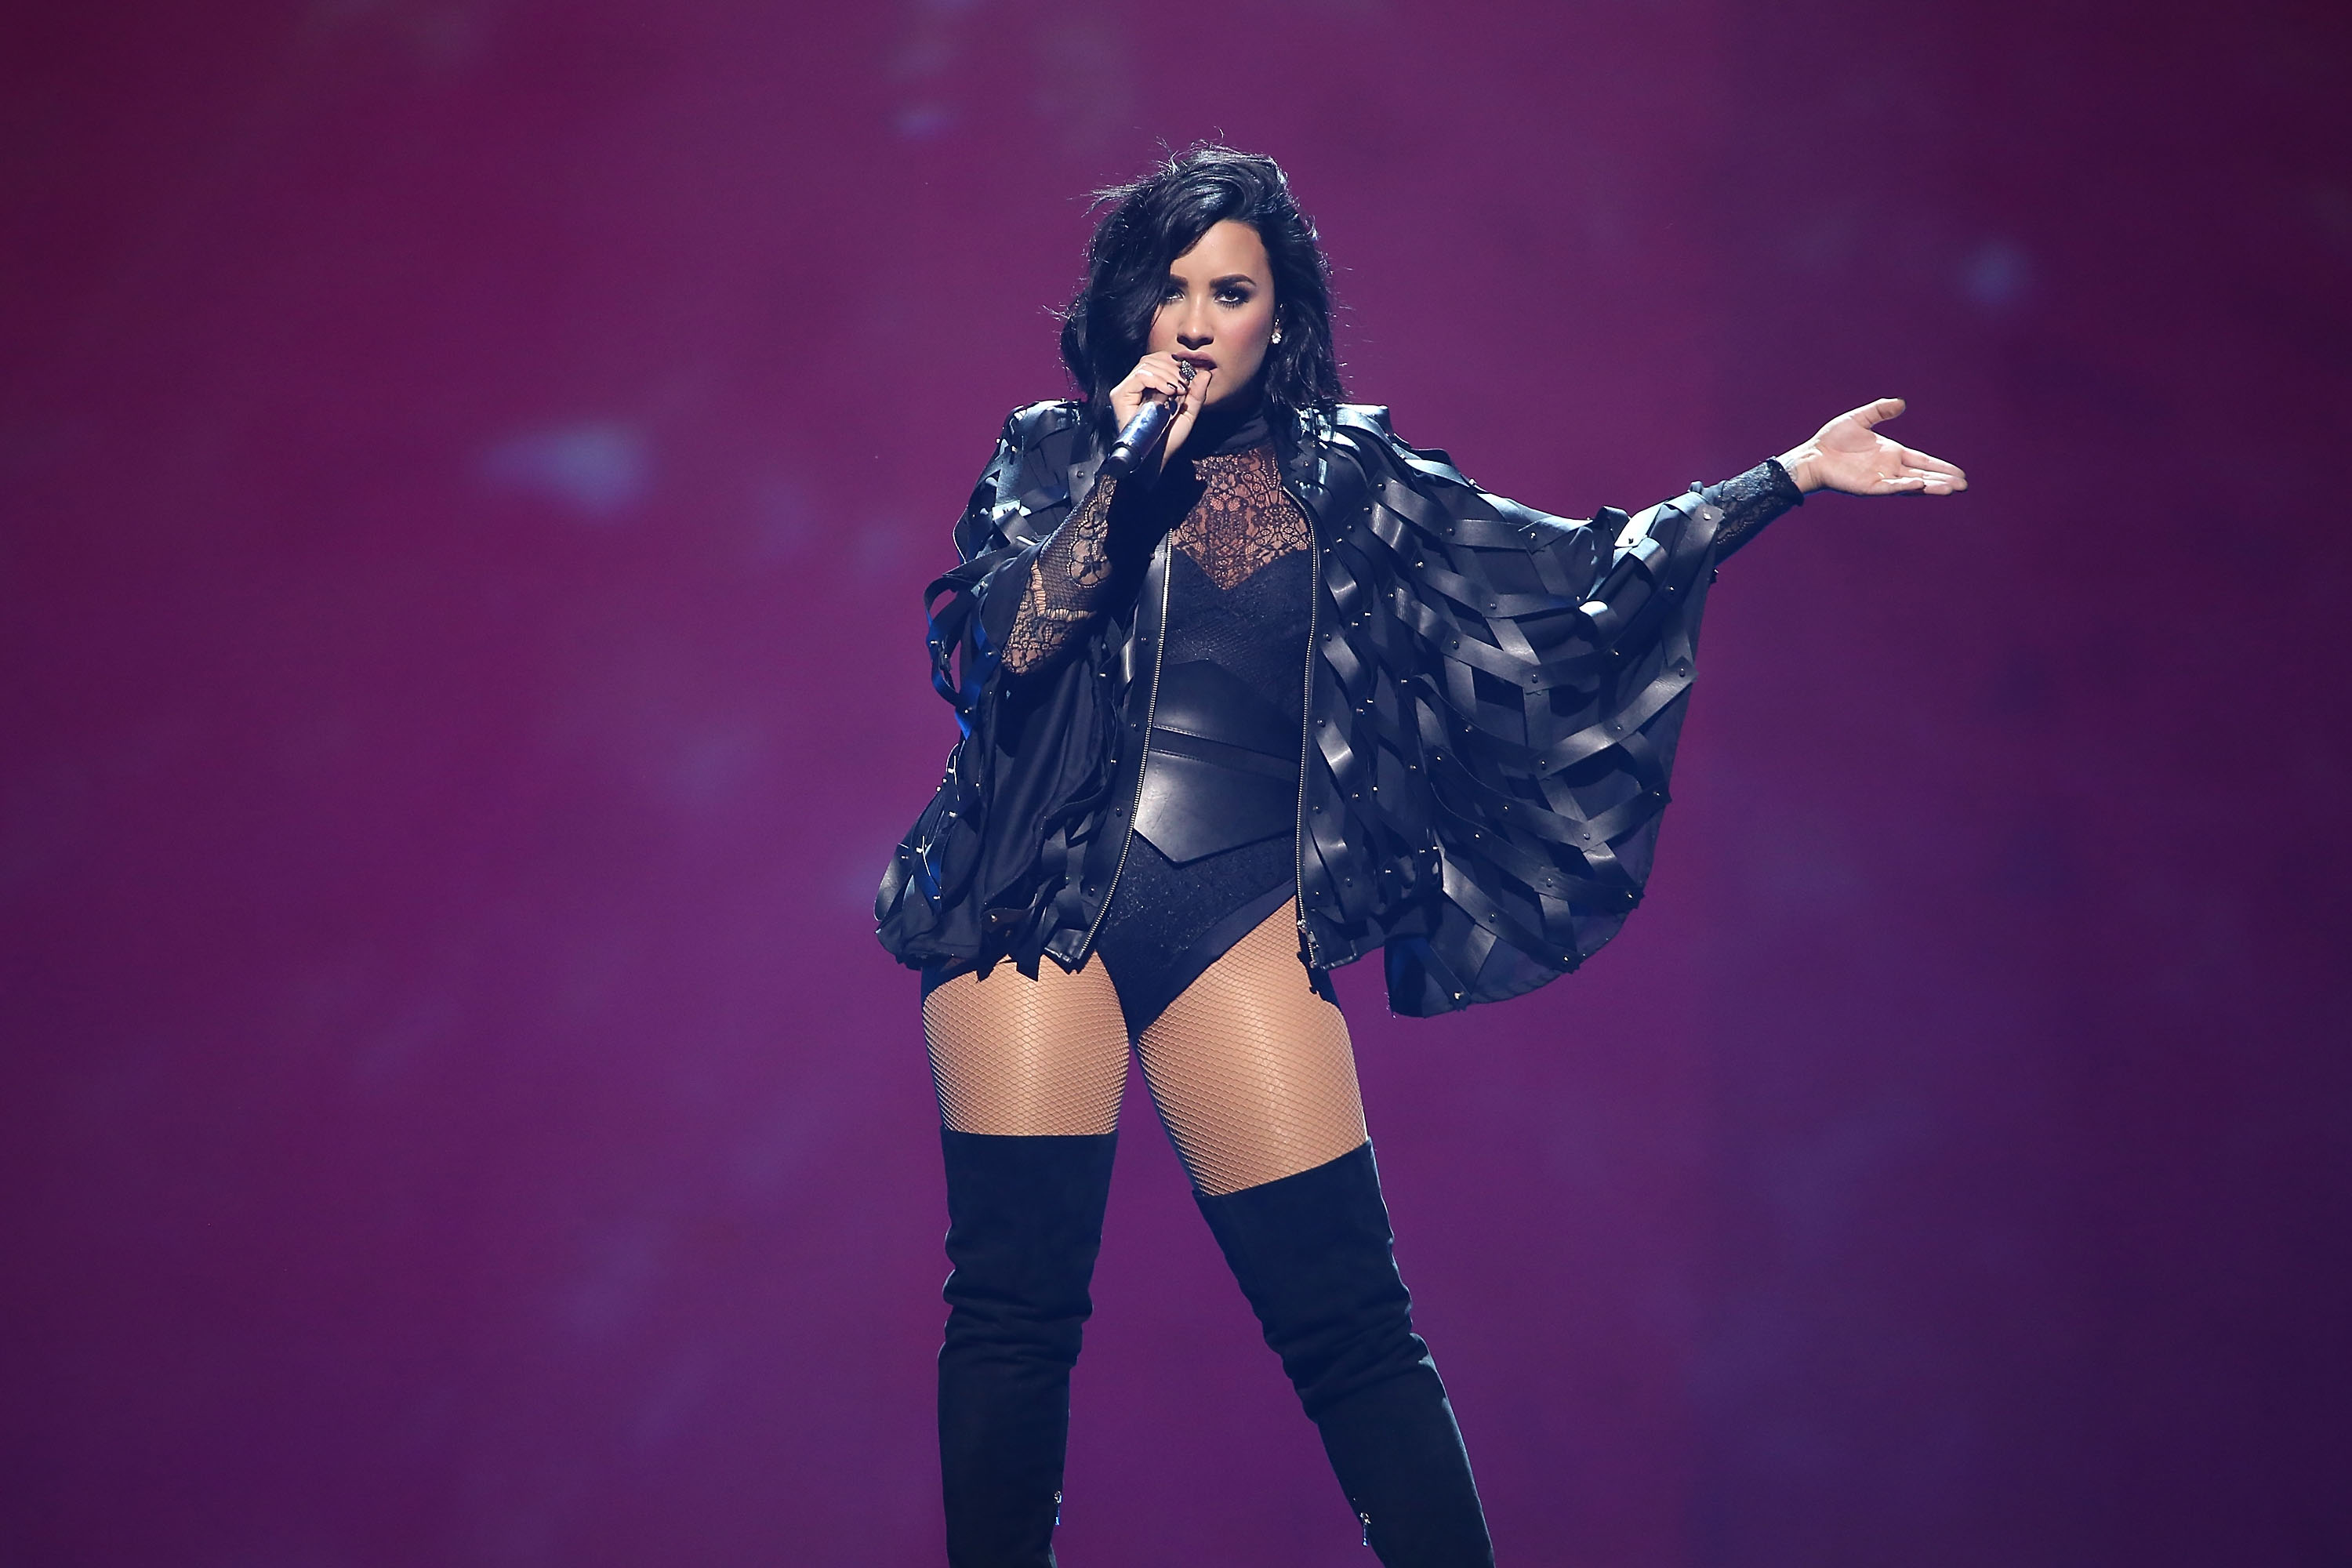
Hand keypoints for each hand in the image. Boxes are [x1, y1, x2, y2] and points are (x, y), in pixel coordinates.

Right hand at [1108, 352, 1215, 470]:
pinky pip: (1139, 376)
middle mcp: (1135, 386)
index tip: (1189, 375)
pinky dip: (1156, 380)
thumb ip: (1197, 393)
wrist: (1156, 459)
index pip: (1158, 360)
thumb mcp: (1188, 413)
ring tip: (1177, 390)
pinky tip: (1168, 391)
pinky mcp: (1120, 396)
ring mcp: (1126, 390)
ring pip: (1146, 365)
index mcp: (1149, 387)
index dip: (1175, 362)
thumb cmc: (1169, 440)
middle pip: (1152, 359)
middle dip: (1172, 367)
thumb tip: (1206, 372)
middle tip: (1184, 385)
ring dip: (1167, 374)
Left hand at [1778, 398, 1966, 496]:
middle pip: (1923, 475)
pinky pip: (1891, 488)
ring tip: (1951, 489)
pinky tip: (1921, 484)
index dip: (1940, 466)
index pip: (1922, 461)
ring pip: (1912, 484)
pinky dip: (1906, 486)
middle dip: (1943, 480)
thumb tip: (1901, 403)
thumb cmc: (1832, 440)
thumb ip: (1880, 411)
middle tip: (1964, 485)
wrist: (1812, 455)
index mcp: (1891, 453)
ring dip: (1931, 486)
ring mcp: (1880, 479)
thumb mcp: (1859, 419)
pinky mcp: (1868, 487)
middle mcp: (1889, 468)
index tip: (1959, 473)